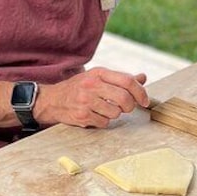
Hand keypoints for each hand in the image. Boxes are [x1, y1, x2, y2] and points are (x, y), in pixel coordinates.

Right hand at [33, 68, 147, 127]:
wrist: (52, 99)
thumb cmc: (78, 88)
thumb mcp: (97, 78)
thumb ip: (120, 79)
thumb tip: (142, 78)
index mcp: (98, 73)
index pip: (127, 81)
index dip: (140, 92)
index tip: (144, 101)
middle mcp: (91, 85)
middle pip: (124, 98)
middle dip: (130, 106)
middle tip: (126, 108)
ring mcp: (86, 101)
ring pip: (115, 112)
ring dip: (114, 114)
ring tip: (104, 109)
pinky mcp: (82, 115)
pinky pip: (104, 122)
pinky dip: (103, 121)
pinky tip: (94, 115)